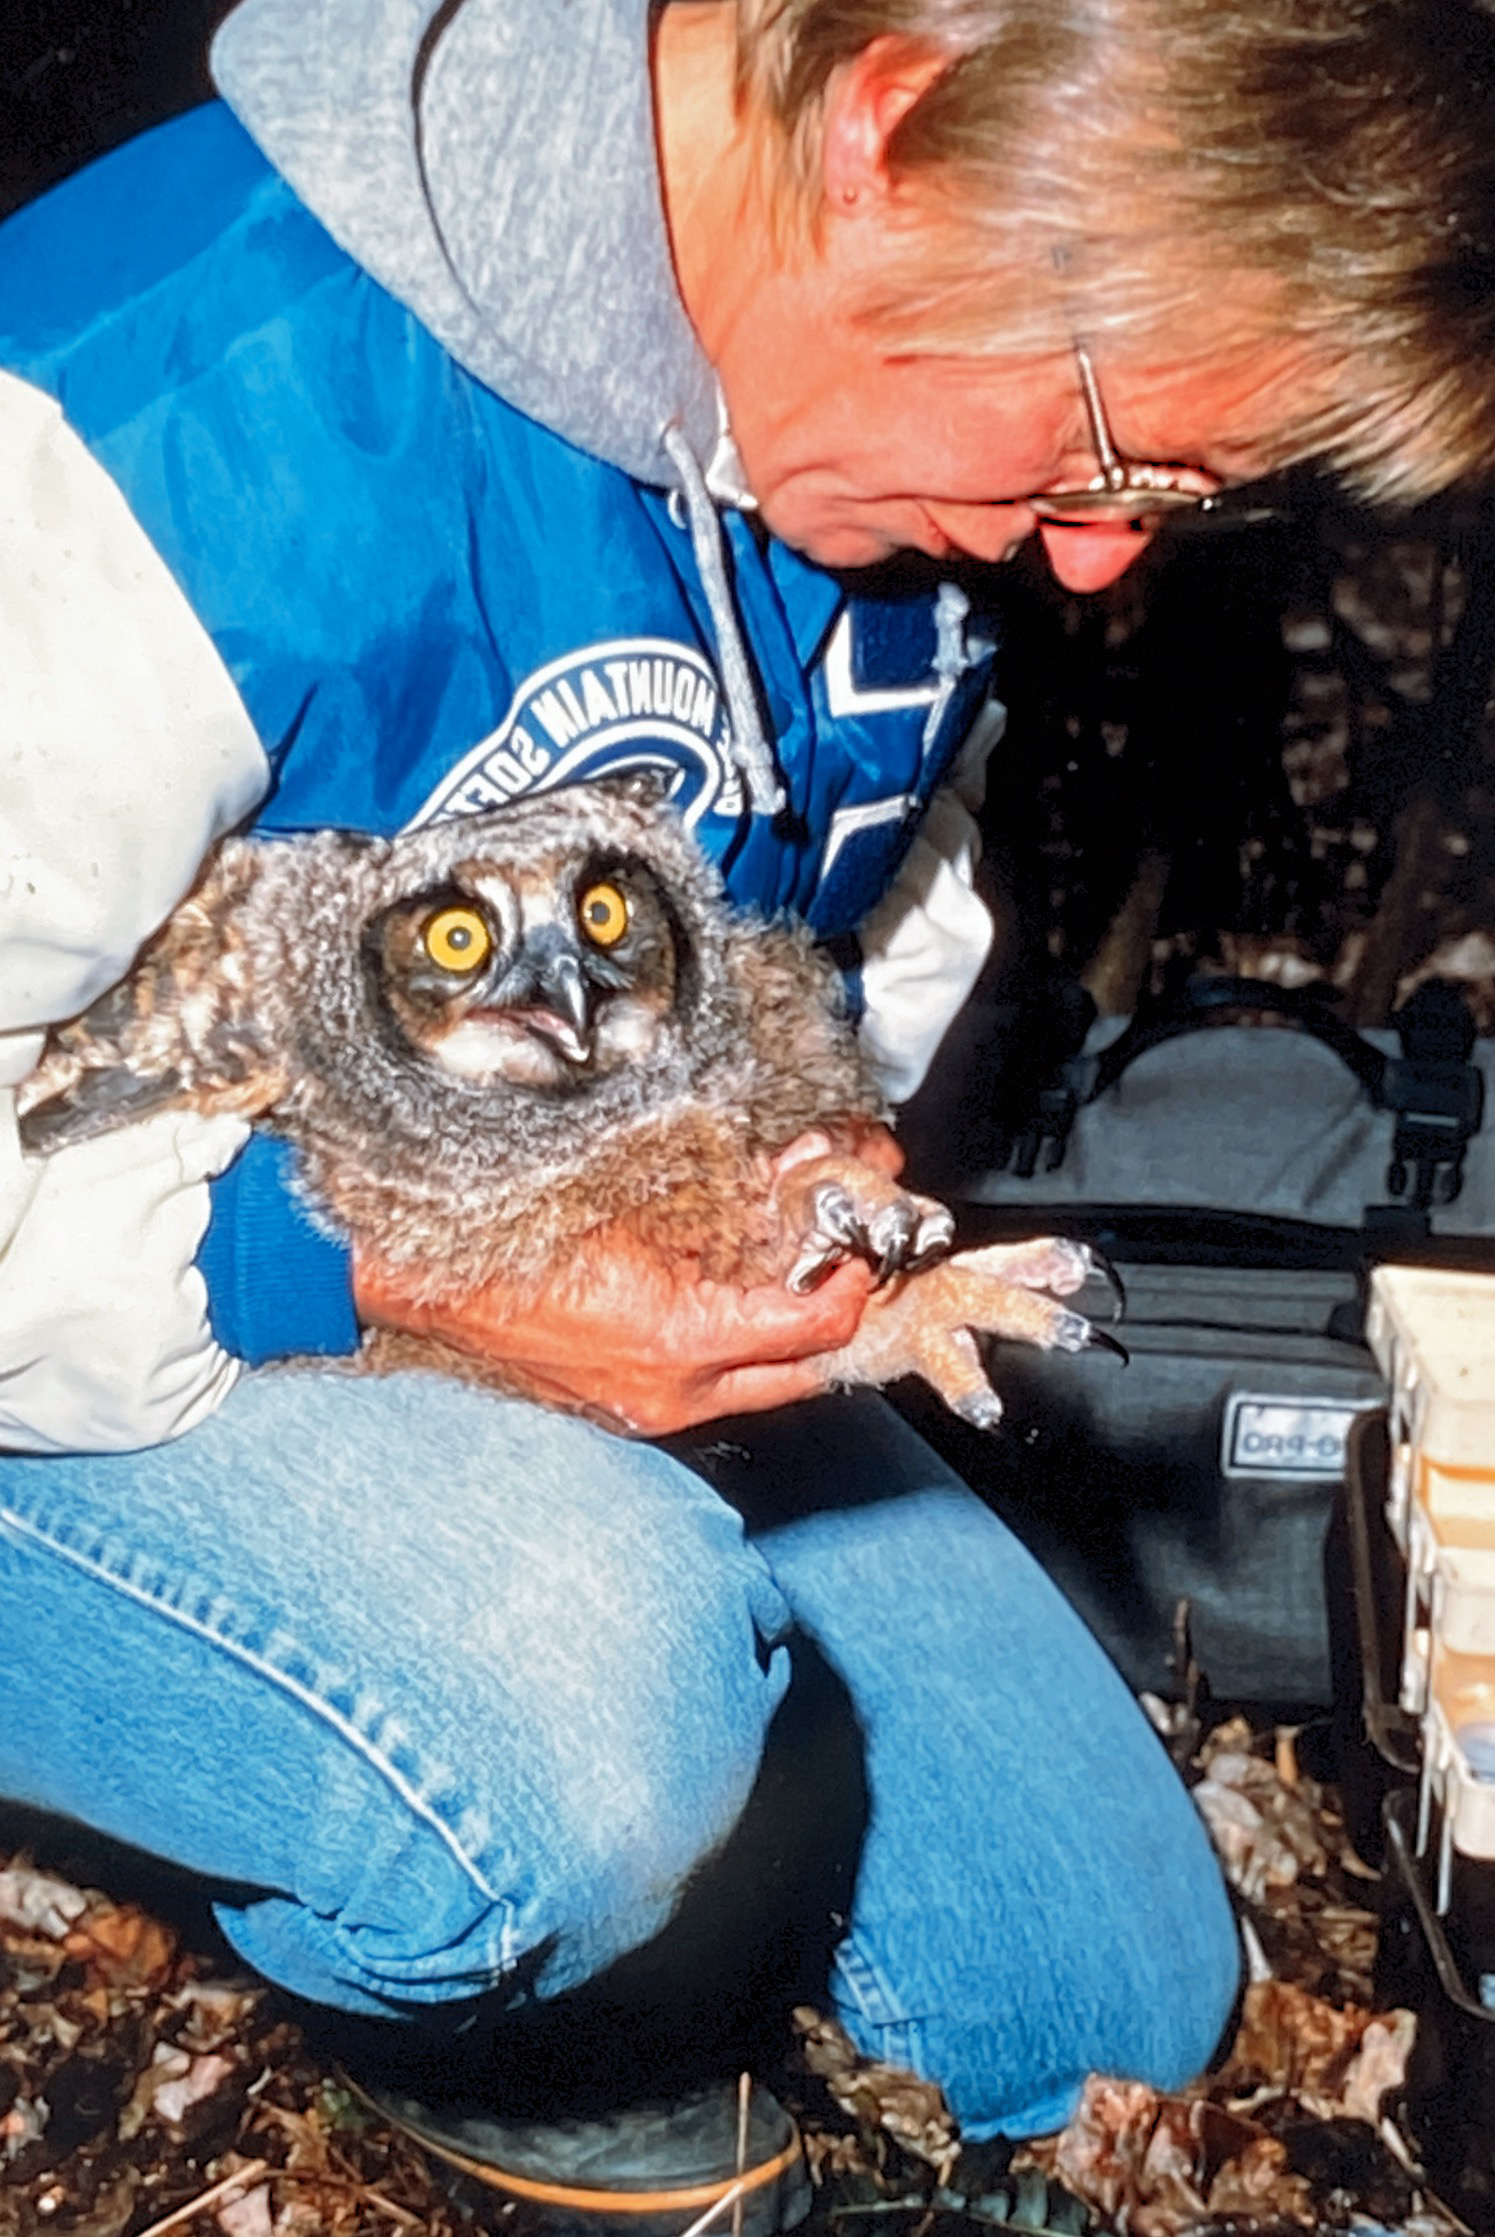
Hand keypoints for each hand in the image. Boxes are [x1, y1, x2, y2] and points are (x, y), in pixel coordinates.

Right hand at [352, 1225, 877, 1436]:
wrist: (422, 1285)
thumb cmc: (512, 1237)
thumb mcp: (629, 1204)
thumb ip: (719, 1203)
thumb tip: (788, 1181)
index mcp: (679, 1341)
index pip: (814, 1328)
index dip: (853, 1283)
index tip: (861, 1245)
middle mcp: (673, 1393)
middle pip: (803, 1374)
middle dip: (838, 1321)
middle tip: (854, 1271)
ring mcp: (647, 1411)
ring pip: (760, 1385)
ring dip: (792, 1339)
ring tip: (804, 1282)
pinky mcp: (624, 1410)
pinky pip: (711, 1388)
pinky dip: (740, 1350)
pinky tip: (737, 1304)